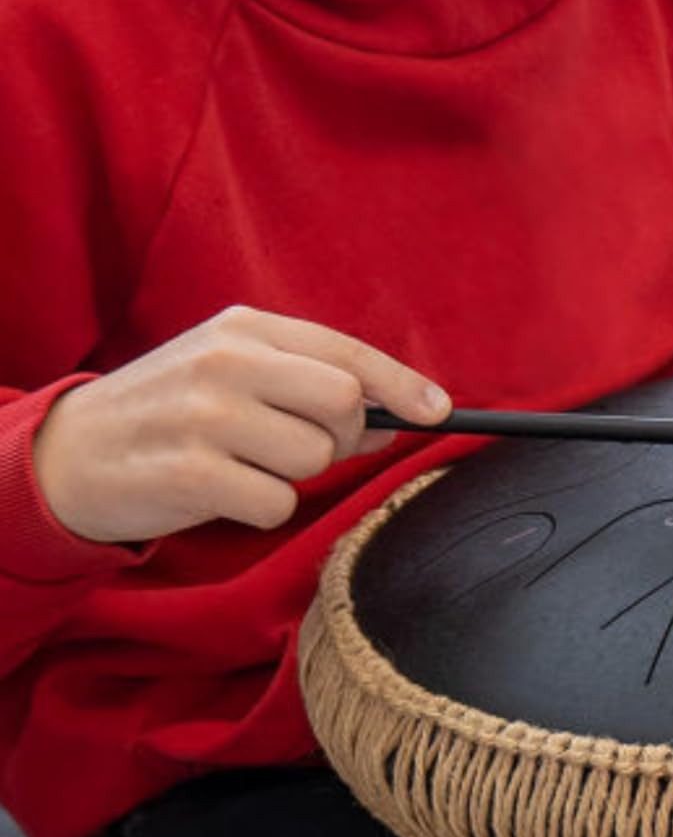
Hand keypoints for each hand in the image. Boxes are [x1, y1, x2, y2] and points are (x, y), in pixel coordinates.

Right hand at [30, 308, 451, 546]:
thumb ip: (308, 382)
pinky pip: (275, 502)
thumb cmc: (168, 411)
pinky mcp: (189, 474)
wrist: (66, 454)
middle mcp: (228, 364)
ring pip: (313, 458)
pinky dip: (261, 507)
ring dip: (292, 475)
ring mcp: (207, 417)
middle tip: (309, 447)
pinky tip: (220, 493)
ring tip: (243, 465)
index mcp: (245, 329)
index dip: (403, 384)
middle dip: (345, 436)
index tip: (440, 411)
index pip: (347, 353)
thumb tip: (400, 417)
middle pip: (345, 404)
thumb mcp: (230, 372)